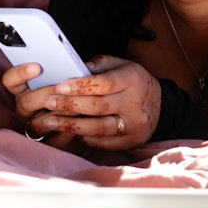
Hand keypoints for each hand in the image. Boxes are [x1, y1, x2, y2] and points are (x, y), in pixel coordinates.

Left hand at [18, 56, 160, 150]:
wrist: (159, 106)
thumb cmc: (133, 82)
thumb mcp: (121, 65)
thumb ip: (100, 64)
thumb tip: (77, 67)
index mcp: (132, 79)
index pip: (104, 83)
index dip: (80, 86)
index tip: (60, 86)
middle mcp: (135, 103)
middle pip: (98, 106)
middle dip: (70, 105)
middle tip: (49, 103)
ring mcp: (134, 125)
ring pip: (99, 128)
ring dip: (71, 125)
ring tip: (50, 121)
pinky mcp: (131, 141)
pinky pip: (103, 142)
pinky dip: (84, 137)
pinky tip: (69, 132)